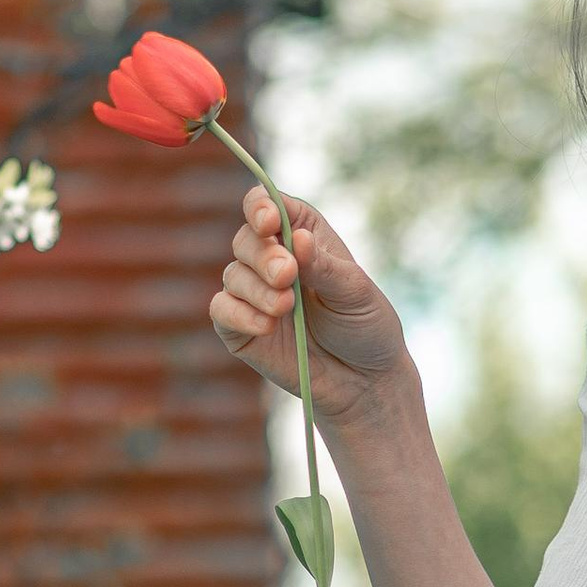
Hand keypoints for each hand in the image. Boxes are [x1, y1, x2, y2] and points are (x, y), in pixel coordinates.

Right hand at [210, 186, 410, 431]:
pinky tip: (267, 326)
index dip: (260, 207)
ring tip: (286, 308)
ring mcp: (253, 293)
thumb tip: (297, 238)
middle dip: (263, 257)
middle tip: (287, 276)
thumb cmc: (365, 326)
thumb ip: (324, 266)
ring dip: (257, 290)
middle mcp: (272, 258)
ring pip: (232, 275)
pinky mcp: (239, 327)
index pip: (267, 205)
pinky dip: (239, 314)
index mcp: (301, 234)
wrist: (363, 381)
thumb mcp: (356, 292)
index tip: (269, 221)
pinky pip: (222, 310)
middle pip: (245, 239)